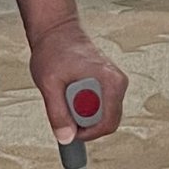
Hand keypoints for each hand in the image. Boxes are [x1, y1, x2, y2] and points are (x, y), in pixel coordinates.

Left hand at [28, 18, 127, 142]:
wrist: (56, 30)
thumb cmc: (53, 50)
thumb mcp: (49, 84)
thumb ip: (58, 113)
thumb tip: (66, 138)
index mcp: (111, 82)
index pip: (108, 124)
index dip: (87, 134)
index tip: (69, 130)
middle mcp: (118, 83)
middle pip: (105, 121)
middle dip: (82, 121)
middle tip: (62, 102)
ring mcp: (114, 83)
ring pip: (101, 115)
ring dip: (80, 112)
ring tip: (64, 92)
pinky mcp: (107, 84)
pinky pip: (97, 106)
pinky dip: (81, 105)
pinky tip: (69, 90)